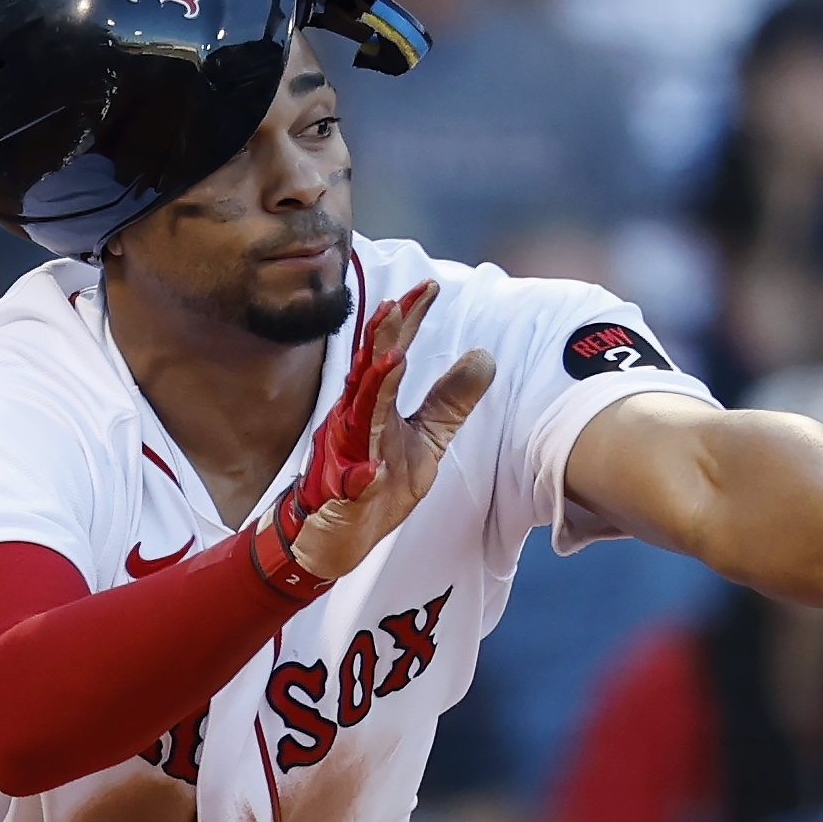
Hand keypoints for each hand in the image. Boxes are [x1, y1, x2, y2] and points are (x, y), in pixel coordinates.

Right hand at [267, 280, 495, 581]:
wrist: (338, 534)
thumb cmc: (378, 480)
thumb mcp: (427, 438)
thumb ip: (450, 401)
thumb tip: (484, 357)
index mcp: (376, 404)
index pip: (391, 352)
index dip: (408, 320)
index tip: (429, 286)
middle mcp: (356, 419)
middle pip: (369, 372)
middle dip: (382, 337)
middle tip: (395, 305)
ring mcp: (346, 455)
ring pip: (357, 417)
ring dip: (374, 389)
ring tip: (393, 359)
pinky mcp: (343, 494)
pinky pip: (351, 484)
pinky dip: (359, 476)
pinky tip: (370, 470)